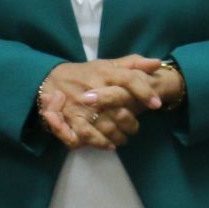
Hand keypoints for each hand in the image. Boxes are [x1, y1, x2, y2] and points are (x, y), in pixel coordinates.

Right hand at [37, 58, 161, 149]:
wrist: (50, 79)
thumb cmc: (85, 73)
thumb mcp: (107, 64)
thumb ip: (132, 63)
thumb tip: (157, 63)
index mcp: (104, 72)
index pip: (128, 78)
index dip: (144, 91)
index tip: (157, 104)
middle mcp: (94, 88)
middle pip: (118, 107)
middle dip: (131, 121)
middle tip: (135, 128)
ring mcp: (81, 105)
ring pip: (105, 125)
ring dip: (118, 135)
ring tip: (124, 138)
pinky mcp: (70, 118)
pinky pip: (87, 135)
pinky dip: (100, 143)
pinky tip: (109, 145)